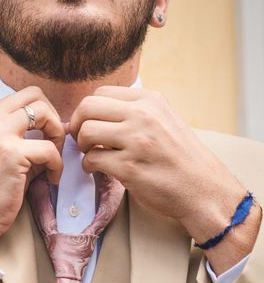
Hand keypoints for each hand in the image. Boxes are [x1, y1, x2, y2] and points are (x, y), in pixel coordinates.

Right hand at [0, 86, 64, 256]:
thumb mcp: (2, 152)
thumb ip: (24, 135)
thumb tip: (60, 126)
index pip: (23, 95)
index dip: (43, 112)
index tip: (46, 135)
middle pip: (35, 95)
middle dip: (53, 116)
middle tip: (54, 142)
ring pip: (44, 113)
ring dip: (57, 136)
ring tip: (53, 159)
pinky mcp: (11, 154)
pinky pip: (49, 149)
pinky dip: (57, 165)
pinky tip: (51, 179)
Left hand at [70, 86, 259, 271]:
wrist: (204, 189)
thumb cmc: (179, 157)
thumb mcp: (163, 119)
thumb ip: (132, 112)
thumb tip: (90, 112)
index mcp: (150, 101)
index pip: (99, 93)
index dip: (87, 111)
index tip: (90, 125)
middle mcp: (143, 116)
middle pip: (87, 107)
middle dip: (77, 125)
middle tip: (83, 141)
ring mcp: (136, 141)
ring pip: (86, 132)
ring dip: (82, 147)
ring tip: (92, 154)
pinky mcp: (129, 167)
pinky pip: (91, 160)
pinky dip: (88, 166)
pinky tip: (98, 170)